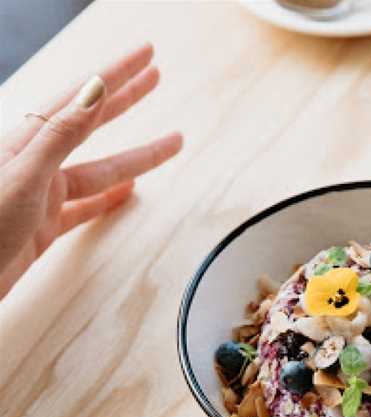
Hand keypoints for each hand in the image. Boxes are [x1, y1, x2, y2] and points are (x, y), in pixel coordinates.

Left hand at [0, 43, 181, 298]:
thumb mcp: (23, 176)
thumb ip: (60, 134)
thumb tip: (92, 90)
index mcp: (28, 144)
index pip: (81, 99)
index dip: (115, 75)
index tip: (145, 57)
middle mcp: (35, 164)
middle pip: (92, 124)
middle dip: (127, 100)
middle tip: (154, 78)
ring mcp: (41, 196)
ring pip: (100, 170)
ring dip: (135, 157)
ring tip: (168, 144)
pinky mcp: (43, 227)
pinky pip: (87, 207)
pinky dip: (109, 200)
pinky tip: (126, 194)